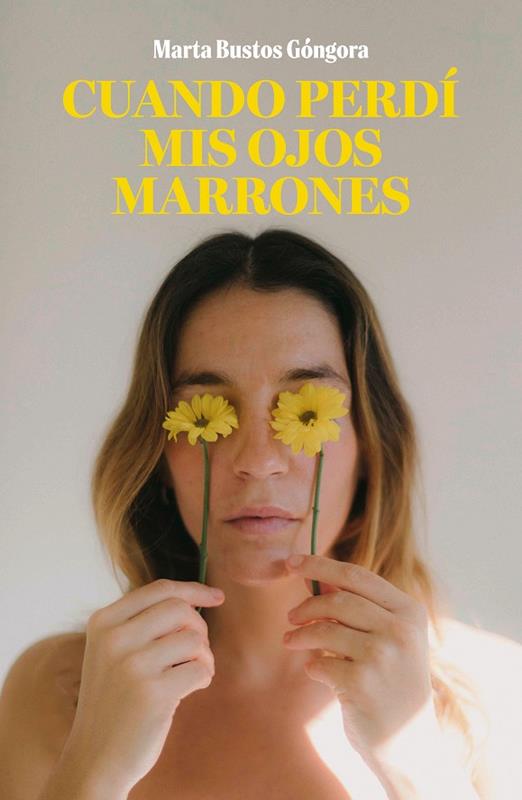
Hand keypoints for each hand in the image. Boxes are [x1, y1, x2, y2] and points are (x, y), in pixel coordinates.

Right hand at [62, 579, 224, 795]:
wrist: (94, 759)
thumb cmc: (115, 700)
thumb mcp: (113, 651)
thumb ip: (143, 623)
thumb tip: (195, 597)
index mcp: (103, 622)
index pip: (159, 589)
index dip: (194, 590)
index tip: (217, 597)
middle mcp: (114, 639)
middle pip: (180, 609)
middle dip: (199, 627)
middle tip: (195, 652)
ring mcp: (132, 665)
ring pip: (194, 638)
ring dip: (204, 656)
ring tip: (191, 673)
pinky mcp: (152, 694)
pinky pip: (200, 669)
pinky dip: (204, 678)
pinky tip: (189, 690)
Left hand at [283, 554, 439, 762]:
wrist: (412, 745)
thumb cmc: (394, 683)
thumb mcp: (390, 639)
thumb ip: (360, 607)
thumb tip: (320, 578)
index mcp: (410, 612)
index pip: (357, 576)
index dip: (320, 565)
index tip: (291, 562)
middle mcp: (401, 630)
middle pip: (337, 601)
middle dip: (307, 606)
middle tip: (291, 617)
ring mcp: (383, 657)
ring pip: (325, 630)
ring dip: (301, 635)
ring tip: (290, 641)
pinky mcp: (362, 684)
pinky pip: (321, 663)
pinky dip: (313, 666)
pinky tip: (318, 672)